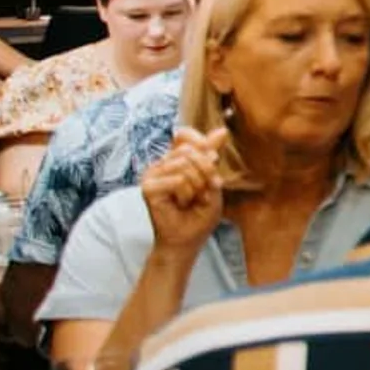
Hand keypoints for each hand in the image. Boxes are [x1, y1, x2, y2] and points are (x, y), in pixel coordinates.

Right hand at [137, 125, 228, 254]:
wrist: (188, 239)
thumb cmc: (200, 212)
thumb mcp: (212, 179)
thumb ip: (212, 154)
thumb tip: (222, 130)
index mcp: (174, 158)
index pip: (185, 134)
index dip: (202, 144)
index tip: (213, 161)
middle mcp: (161, 163)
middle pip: (190, 150)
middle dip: (206, 172)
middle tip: (202, 192)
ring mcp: (152, 175)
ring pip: (186, 165)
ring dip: (197, 186)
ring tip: (190, 200)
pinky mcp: (147, 187)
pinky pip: (179, 180)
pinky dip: (187, 194)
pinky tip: (181, 205)